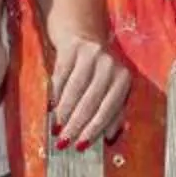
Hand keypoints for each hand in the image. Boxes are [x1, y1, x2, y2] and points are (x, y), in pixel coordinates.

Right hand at [47, 25, 139, 146]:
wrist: (83, 30)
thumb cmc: (99, 68)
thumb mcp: (112, 86)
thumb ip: (115, 111)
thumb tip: (110, 138)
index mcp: (123, 78)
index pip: (109, 109)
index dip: (94, 129)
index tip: (81, 146)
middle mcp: (109, 65)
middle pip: (91, 101)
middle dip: (76, 125)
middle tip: (64, 142)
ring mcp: (90, 55)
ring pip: (74, 91)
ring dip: (64, 113)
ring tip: (56, 129)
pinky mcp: (70, 48)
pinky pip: (61, 77)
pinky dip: (56, 95)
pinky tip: (51, 108)